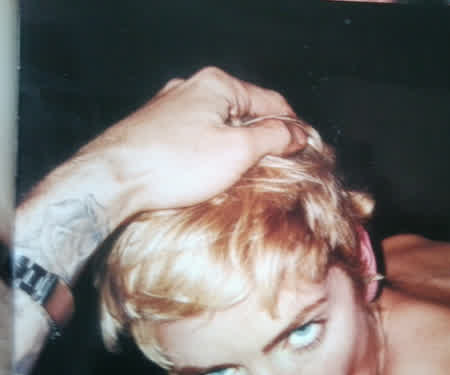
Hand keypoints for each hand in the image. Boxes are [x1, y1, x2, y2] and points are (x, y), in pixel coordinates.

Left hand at [78, 66, 306, 221]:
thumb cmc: (174, 164)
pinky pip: (196, 136)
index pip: (272, 101)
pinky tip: (212, 172)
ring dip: (237, 146)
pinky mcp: (155, 128)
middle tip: (279, 166)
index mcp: (217, 84)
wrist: (110, 180)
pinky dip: (212, 151)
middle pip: (245, 111)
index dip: (292, 126)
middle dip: (263, 137)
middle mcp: (192, 88)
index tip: (304, 149)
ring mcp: (170, 107)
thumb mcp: (237, 151)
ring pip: (219, 125)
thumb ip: (273, 137)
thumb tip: (298, 133)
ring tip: (247, 174)